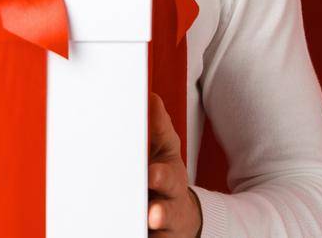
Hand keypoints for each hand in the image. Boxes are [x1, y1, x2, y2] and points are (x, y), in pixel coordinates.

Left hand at [148, 92, 202, 235]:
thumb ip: (157, 127)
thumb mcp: (163, 150)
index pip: (165, 173)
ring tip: (149, 226)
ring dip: (156, 227)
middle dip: (160, 210)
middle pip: (166, 209)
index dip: (159, 175)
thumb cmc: (165, 176)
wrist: (181, 213)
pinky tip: (139, 236)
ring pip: (161, 230)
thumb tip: (151, 98)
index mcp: (168, 176)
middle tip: (153, 212)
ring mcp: (164, 224)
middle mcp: (168, 202)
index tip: (151, 173)